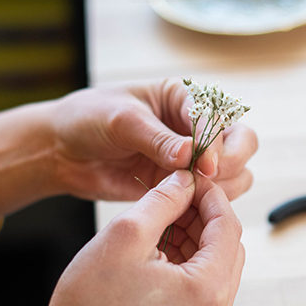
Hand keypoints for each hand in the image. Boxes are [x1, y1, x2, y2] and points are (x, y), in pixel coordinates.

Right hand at [39, 170, 244, 305]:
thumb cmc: (90, 303)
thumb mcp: (126, 234)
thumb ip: (164, 199)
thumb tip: (186, 180)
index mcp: (208, 290)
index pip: (228, 227)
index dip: (211, 195)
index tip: (191, 177)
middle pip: (228, 248)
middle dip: (205, 217)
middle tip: (175, 196)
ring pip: (217, 268)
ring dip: (197, 240)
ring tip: (162, 222)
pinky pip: (204, 290)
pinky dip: (189, 265)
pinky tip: (160, 250)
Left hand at [47, 79, 256, 201]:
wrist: (63, 150)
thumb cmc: (89, 119)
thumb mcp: (121, 121)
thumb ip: (156, 139)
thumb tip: (190, 154)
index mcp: (183, 98)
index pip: (217, 117)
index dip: (216, 142)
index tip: (206, 166)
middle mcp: (195, 126)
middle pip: (242, 142)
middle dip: (231, 161)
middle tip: (209, 178)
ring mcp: (192, 158)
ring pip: (236, 172)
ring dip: (223, 185)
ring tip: (194, 194)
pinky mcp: (182, 184)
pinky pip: (212, 196)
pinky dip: (207, 204)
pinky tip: (185, 207)